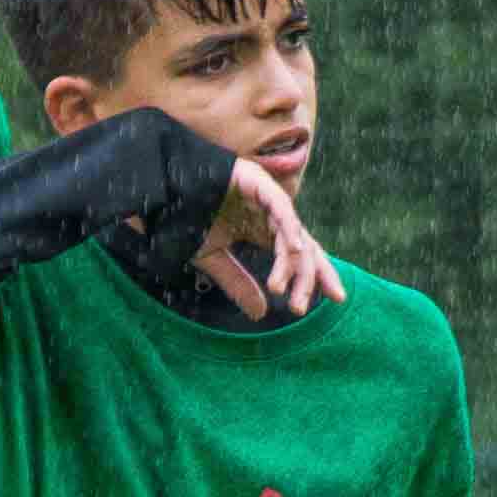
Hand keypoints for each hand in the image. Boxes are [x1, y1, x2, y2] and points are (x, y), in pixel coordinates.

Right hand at [196, 157, 340, 320]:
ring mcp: (267, 195)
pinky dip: (288, 227)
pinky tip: (292, 248)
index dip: (317, 275)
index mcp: (266, 229)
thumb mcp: (214, 259)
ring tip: (280, 288)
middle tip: (313, 303)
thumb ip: (238, 283)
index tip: (334, 300)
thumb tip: (261, 314)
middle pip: (306, 245)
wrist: (162, 190)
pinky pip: (279, 207)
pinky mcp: (257, 181)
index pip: (300, 255)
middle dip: (315, 274)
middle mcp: (273, 213)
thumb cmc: (186, 218)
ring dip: (290, 262)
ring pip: (292, 232)